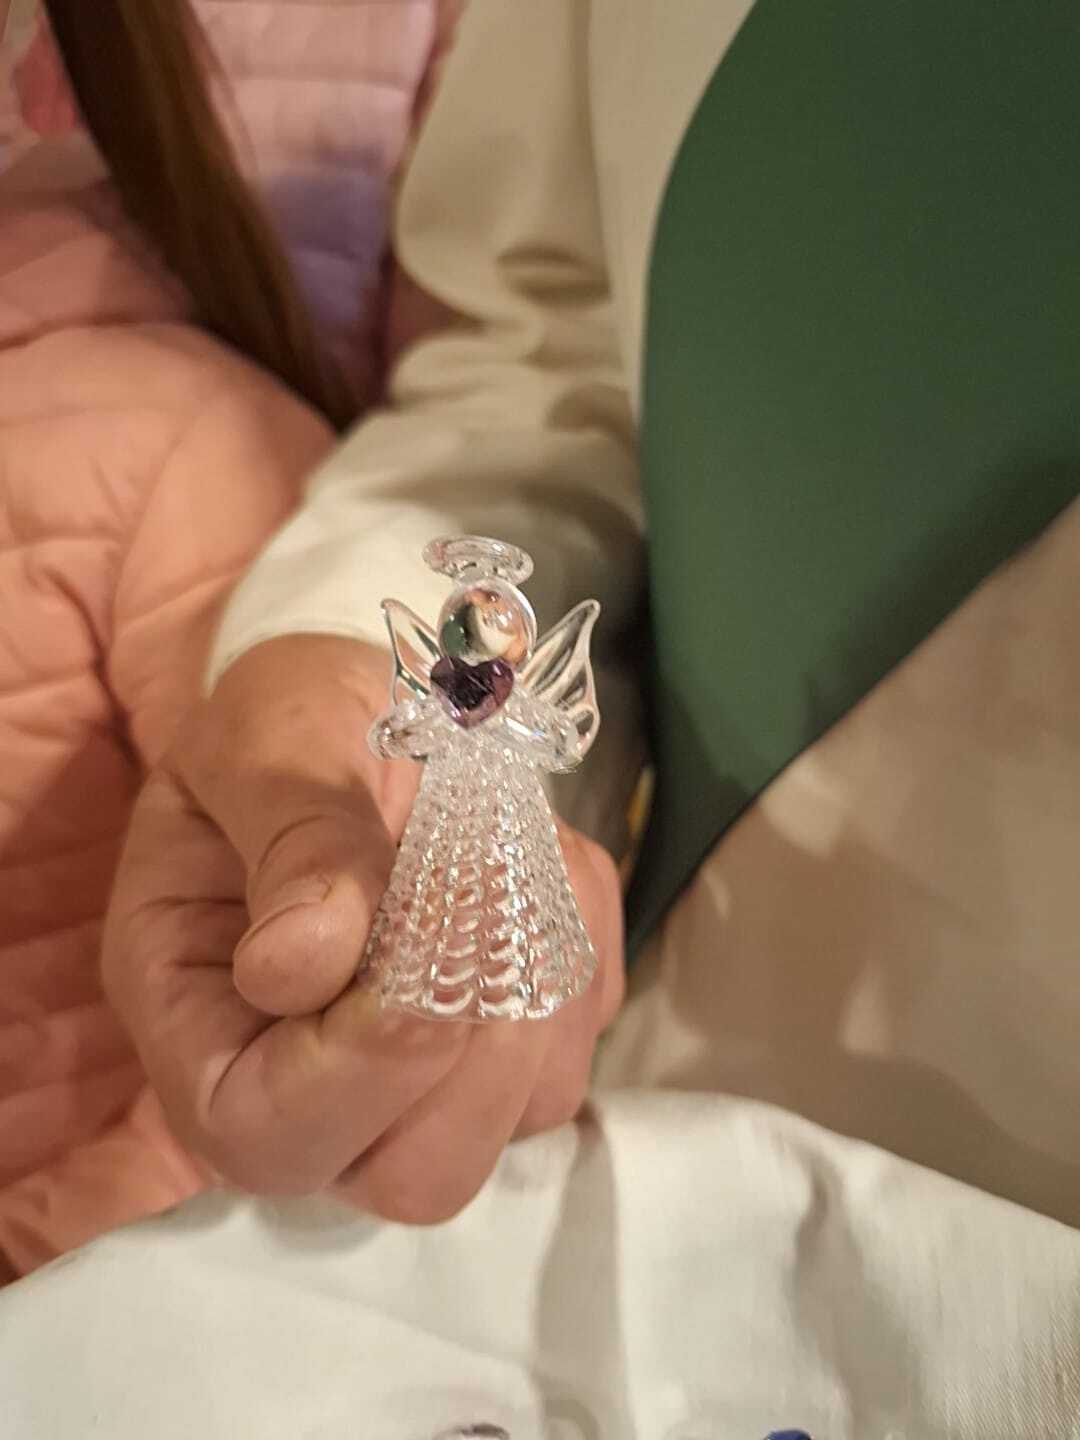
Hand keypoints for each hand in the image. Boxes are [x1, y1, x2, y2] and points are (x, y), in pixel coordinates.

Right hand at [103, 635, 624, 1222]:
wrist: (358, 699)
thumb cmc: (287, 720)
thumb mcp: (265, 741)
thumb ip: (288, 836)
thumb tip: (300, 965)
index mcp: (199, 1020)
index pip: (264, 1132)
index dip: (359, 1063)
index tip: (424, 923)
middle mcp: (308, 1080)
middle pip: (415, 1175)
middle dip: (475, 1048)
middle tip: (478, 888)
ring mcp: (423, 1074)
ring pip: (525, 1111)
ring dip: (539, 975)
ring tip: (496, 848)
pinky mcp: (516, 1033)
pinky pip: (585, 1029)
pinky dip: (581, 936)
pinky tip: (529, 854)